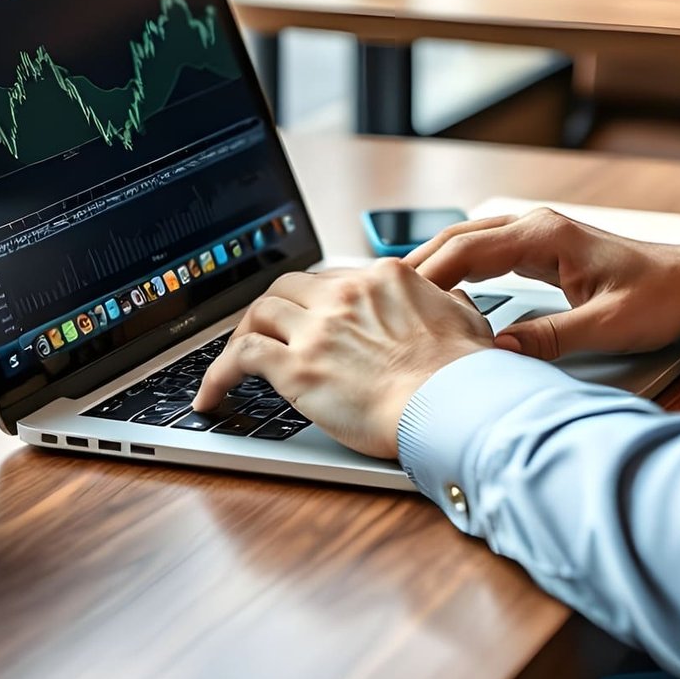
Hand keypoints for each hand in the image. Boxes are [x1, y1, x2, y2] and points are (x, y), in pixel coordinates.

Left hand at [192, 259, 492, 458]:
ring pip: (260, 312)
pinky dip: (219, 374)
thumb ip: (451, 303)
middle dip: (274, 309)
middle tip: (266, 333)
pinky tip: (212, 396)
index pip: (335, 280)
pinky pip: (241, 357)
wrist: (451, 401)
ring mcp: (318, 328)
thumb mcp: (467, 319)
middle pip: (291, 287)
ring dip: (242, 334)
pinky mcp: (296, 366)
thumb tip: (455, 301)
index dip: (318, 301)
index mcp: (384, 277)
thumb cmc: (464, 371)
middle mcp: (345, 294)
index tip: (310, 319)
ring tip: (232, 361)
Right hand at [406, 207, 679, 361]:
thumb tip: (497, 353)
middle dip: (419, 267)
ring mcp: (538, 234)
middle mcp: (536, 226)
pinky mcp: (543, 249)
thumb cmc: (658, 298)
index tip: (396, 301)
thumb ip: (550, 338)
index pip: (468, 249)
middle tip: (381, 300)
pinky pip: (487, 252)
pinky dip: (459, 269)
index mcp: (544, 235)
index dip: (428, 275)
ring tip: (400, 300)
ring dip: (436, 266)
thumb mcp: (606, 325)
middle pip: (460, 239)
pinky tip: (443, 293)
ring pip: (470, 242)